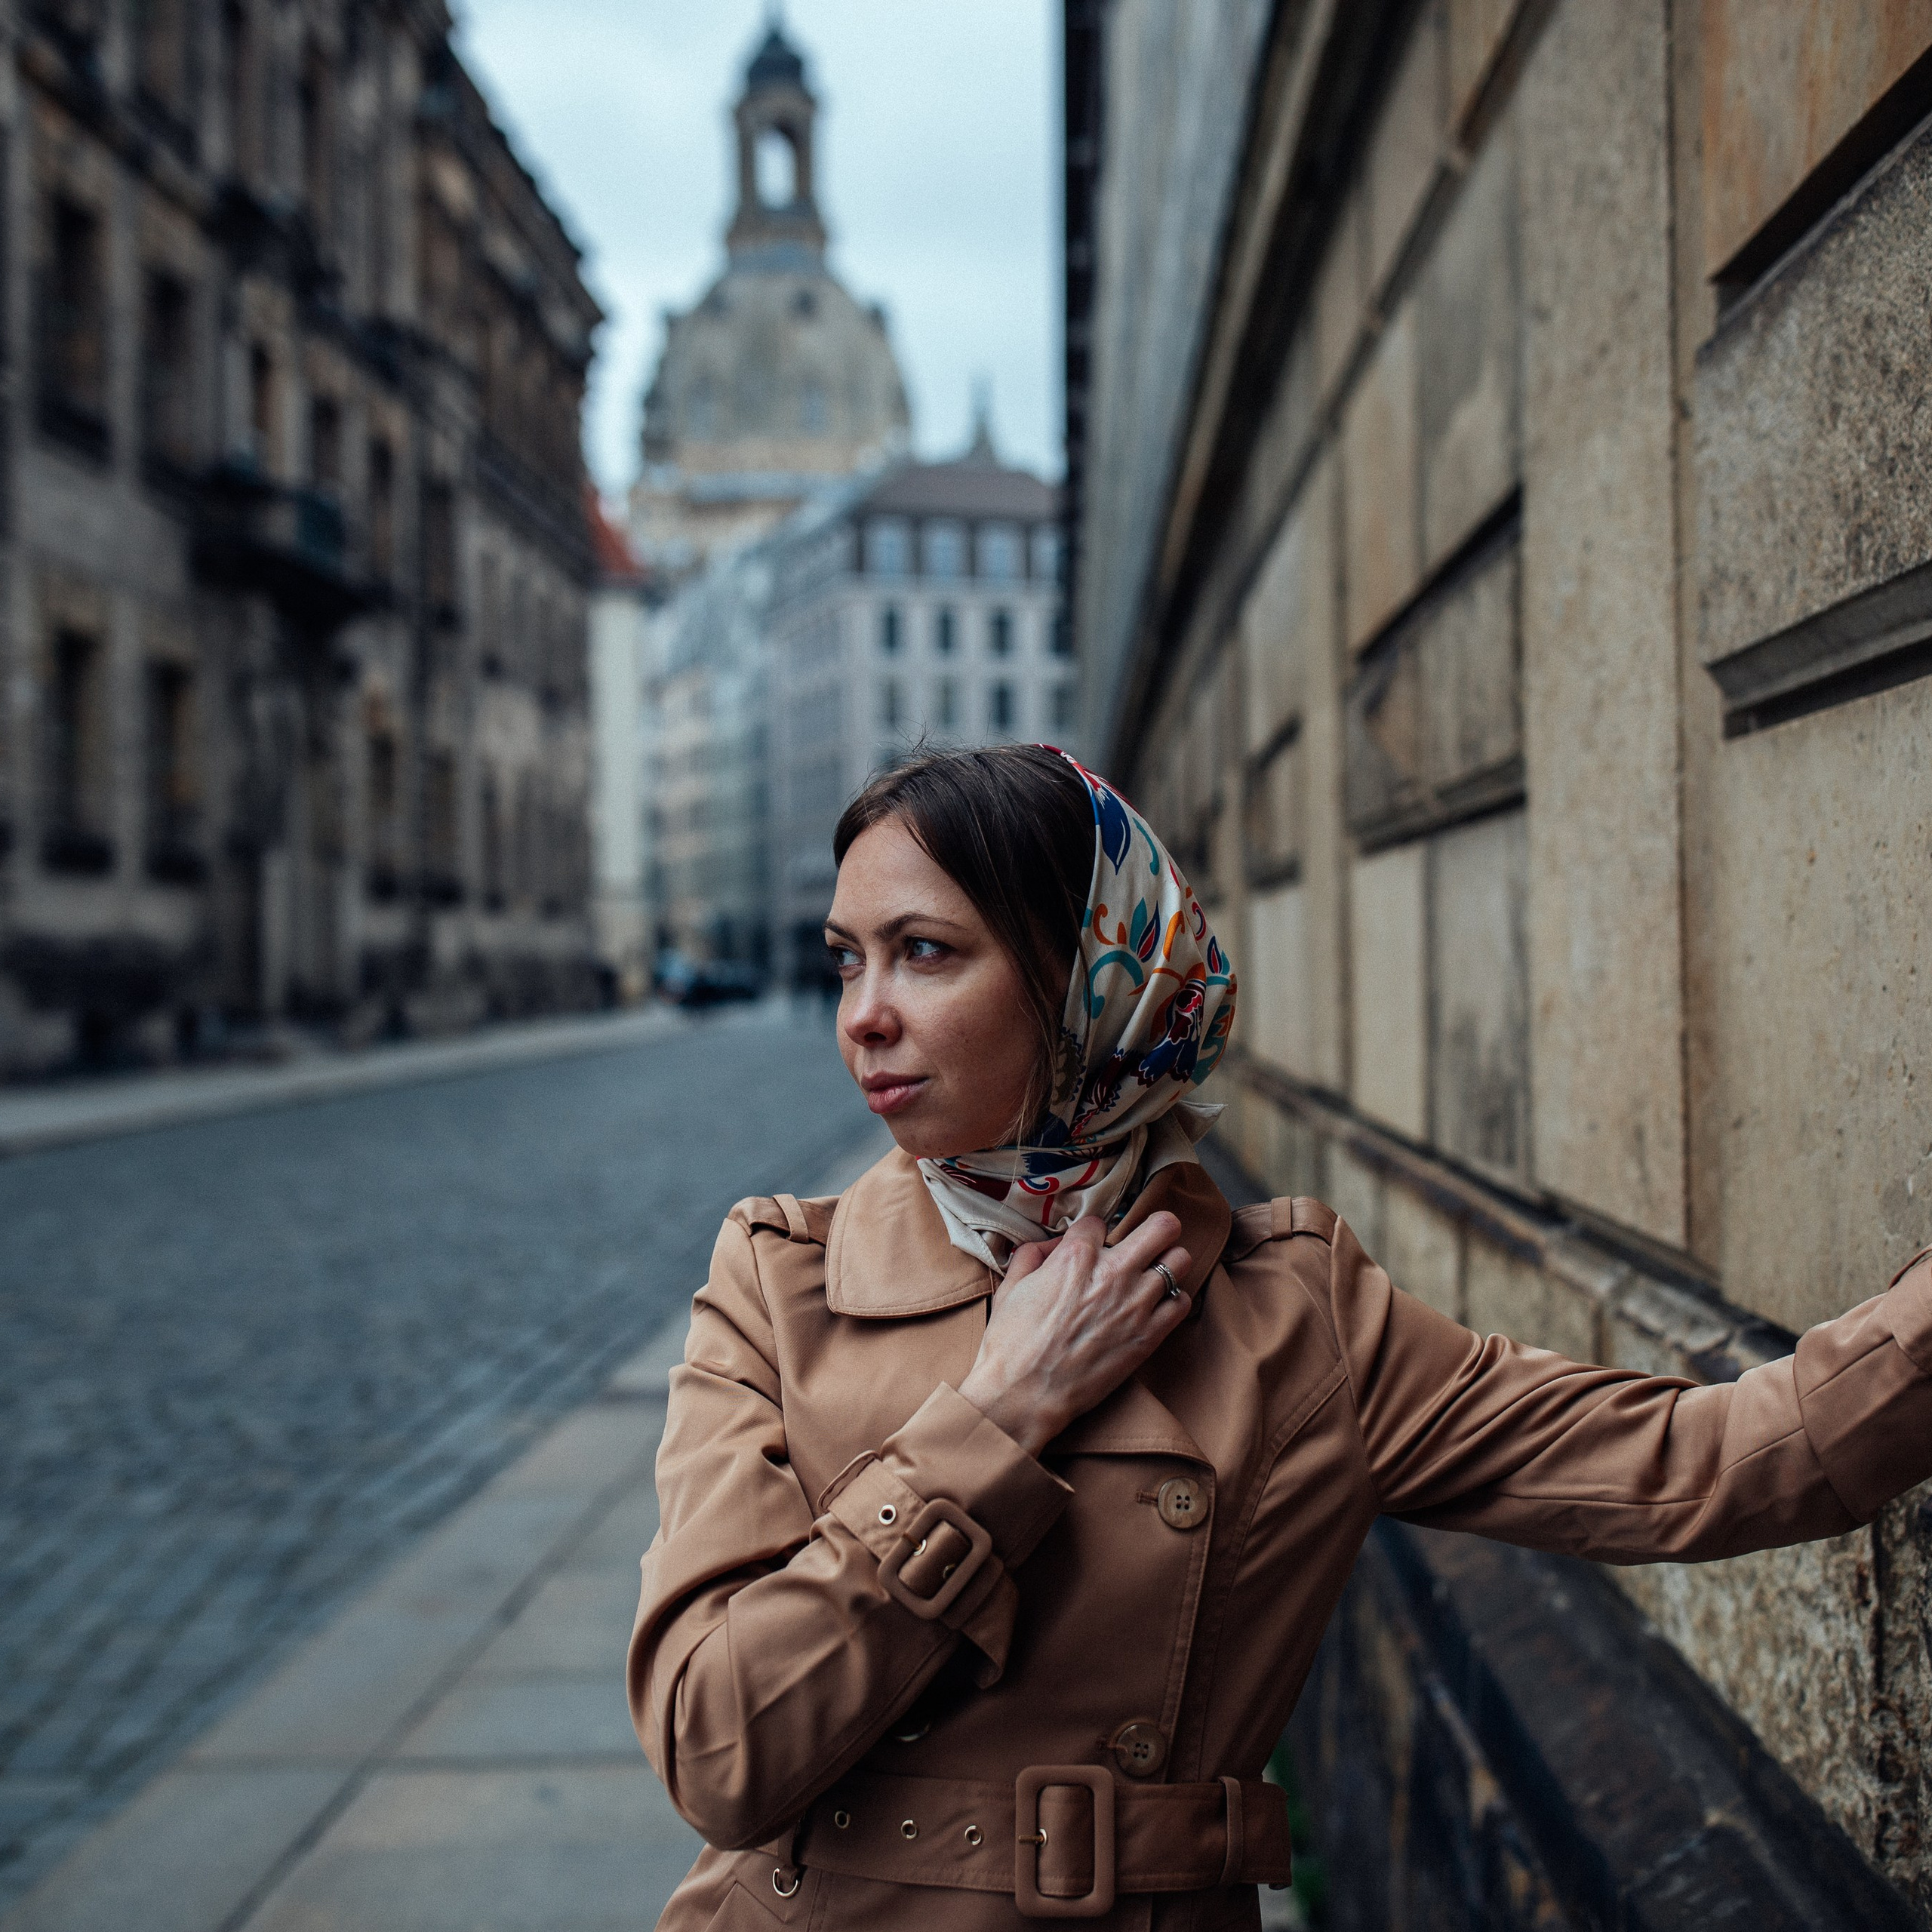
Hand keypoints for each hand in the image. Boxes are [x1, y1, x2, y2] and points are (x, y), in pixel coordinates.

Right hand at [956, 1212, 1191, 1457]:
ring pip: (1179, 1260)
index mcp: (1075, 1257)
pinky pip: (1182, 1302)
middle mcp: (1112, 1273)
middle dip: (1156, 1228)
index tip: (1090, 1247)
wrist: (1025, 1395)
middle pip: (1162, 1227)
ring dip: (1166, 1264)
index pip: (1100, 1222)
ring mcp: (1135, 1304)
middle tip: (1147, 1240)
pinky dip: (1173, 1300)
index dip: (1092, 1233)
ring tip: (1152, 1275)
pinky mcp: (1149, 1336)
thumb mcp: (1009, 1287)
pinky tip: (1156, 1306)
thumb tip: (1051, 1245)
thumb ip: (1032, 1255)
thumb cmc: (1012, 1345)